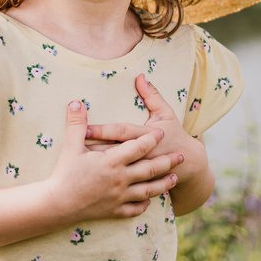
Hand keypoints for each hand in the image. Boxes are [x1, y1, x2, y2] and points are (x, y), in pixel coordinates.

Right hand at [46, 99, 184, 220]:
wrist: (58, 204)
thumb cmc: (64, 174)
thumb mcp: (71, 146)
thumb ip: (77, 124)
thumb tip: (77, 101)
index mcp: (112, 161)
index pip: (138, 148)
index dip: (151, 139)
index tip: (162, 133)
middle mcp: (120, 179)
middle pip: (150, 169)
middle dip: (167, 162)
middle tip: (182, 156)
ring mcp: (119, 197)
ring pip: (148, 191)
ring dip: (163, 184)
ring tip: (174, 178)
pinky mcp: (114, 211)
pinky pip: (135, 208)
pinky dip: (144, 204)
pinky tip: (150, 200)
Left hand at [86, 74, 207, 184]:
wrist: (188, 164)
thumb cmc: (175, 134)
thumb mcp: (166, 113)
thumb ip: (152, 95)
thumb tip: (140, 76)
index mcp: (147, 137)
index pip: (121, 133)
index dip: (103, 130)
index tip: (85, 129)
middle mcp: (142, 156)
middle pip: (114, 152)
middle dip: (93, 149)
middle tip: (72, 146)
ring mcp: (140, 172)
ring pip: (115, 170)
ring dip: (96, 167)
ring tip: (75, 163)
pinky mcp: (139, 183)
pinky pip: (119, 183)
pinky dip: (105, 182)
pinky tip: (89, 180)